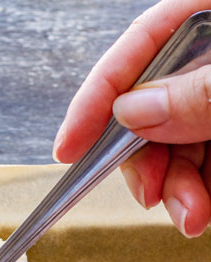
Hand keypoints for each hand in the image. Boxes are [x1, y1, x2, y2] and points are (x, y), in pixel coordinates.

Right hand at [53, 1, 210, 235]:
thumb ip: (198, 92)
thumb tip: (132, 112)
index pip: (143, 42)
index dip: (99, 96)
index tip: (68, 148)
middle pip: (156, 104)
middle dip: (147, 159)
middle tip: (151, 196)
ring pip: (180, 143)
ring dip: (176, 188)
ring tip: (192, 216)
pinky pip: (206, 162)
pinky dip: (200, 191)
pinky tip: (203, 210)